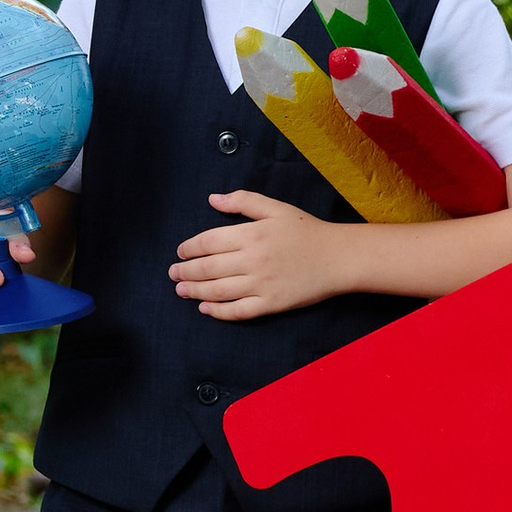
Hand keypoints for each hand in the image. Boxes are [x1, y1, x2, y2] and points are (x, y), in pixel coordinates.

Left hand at [169, 189, 355, 320]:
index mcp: (252, 234)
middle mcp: (253, 260)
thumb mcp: (275, 208)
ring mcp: (262, 284)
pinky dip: (219, 312)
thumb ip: (243, 201)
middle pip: (208, 268)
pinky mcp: (271, 304)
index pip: (209, 242)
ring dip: (195, 291)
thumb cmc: (307, 230)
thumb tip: (212, 199)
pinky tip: (206, 309)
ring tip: (181, 290)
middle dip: (185, 272)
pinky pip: (239, 311)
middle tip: (173, 273)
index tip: (180, 252)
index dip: (190, 247)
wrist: (338, 257)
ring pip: (218, 291)